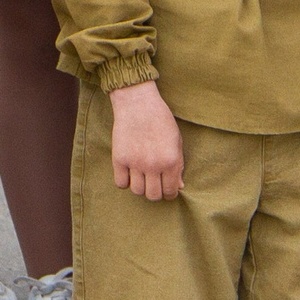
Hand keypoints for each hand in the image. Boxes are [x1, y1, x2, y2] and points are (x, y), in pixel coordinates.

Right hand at [107, 79, 183, 200]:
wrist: (138, 103)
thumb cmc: (161, 120)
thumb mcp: (176, 141)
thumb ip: (178, 165)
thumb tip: (179, 186)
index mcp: (171, 161)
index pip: (171, 191)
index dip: (170, 193)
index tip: (167, 189)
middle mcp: (153, 165)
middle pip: (153, 195)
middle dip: (156, 193)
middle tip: (155, 184)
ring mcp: (135, 163)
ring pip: (137, 191)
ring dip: (141, 187)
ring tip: (142, 177)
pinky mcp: (119, 158)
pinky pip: (121, 183)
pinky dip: (125, 181)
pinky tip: (129, 172)